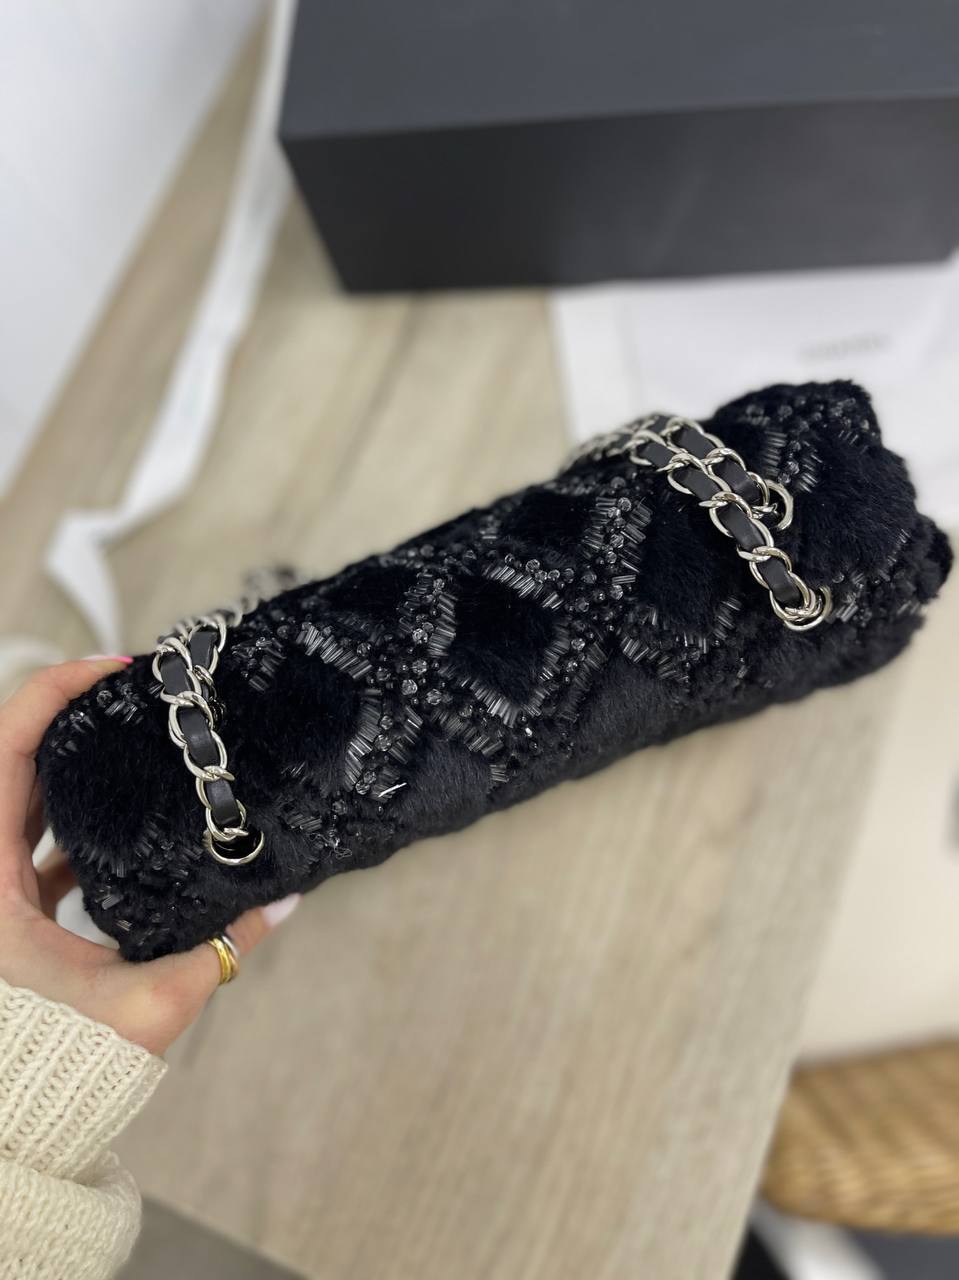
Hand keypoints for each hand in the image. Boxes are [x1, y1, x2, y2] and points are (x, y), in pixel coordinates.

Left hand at [0, 659, 298, 1055]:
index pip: (7, 750)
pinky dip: (72, 817)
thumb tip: (285, 900)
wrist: (16, 1119)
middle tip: (131, 691)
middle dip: (70, 713)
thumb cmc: (60, 1063)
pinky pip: (34, 840)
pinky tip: (122, 823)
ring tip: (128, 739)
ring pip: (23, 799)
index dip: (51, 693)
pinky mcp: (9, 911)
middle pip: (15, 760)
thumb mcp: (150, 998)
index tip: (110, 671)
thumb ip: (223, 946)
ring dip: (70, 763)